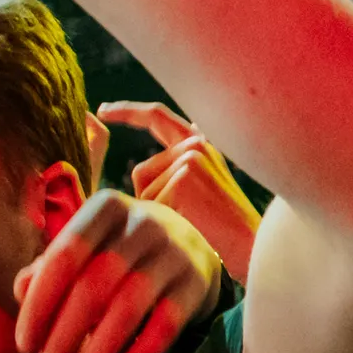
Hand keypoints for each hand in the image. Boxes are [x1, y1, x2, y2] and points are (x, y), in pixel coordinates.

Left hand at [97, 101, 263, 284]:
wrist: (250, 243)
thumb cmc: (222, 224)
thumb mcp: (201, 185)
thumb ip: (175, 167)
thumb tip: (141, 170)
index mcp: (200, 143)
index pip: (157, 117)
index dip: (127, 111)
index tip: (102, 110)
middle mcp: (196, 144)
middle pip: (142, 171)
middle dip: (150, 199)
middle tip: (185, 219)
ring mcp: (190, 159)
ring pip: (144, 189)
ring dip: (159, 211)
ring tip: (193, 219)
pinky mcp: (184, 178)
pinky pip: (151, 203)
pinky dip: (164, 220)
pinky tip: (191, 224)